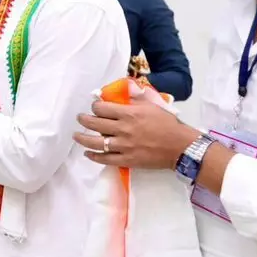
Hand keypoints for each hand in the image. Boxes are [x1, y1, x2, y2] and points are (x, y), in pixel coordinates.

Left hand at [74, 98, 198, 169]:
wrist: (180, 146)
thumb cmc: (168, 124)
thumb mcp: (151, 106)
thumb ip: (134, 102)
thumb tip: (121, 96)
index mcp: (129, 114)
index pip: (102, 108)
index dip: (95, 107)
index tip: (95, 107)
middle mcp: (123, 129)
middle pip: (95, 124)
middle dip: (84, 119)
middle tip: (79, 118)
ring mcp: (124, 146)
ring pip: (96, 142)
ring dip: (82, 138)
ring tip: (76, 135)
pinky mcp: (126, 160)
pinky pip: (105, 159)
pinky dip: (93, 156)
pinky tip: (87, 153)